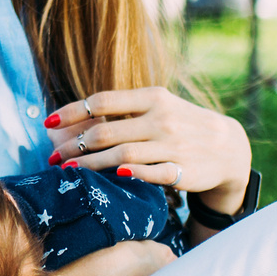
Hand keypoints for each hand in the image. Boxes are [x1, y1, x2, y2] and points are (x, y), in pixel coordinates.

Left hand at [47, 87, 250, 212]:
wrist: (229, 146)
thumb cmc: (181, 124)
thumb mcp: (159, 106)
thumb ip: (123, 110)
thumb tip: (74, 117)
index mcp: (152, 98)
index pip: (103, 101)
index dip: (72, 111)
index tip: (48, 122)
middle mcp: (161, 119)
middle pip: (106, 132)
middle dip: (73, 146)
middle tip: (53, 158)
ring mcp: (172, 146)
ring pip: (122, 156)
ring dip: (91, 166)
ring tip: (69, 172)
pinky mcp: (183, 170)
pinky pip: (151, 174)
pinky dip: (132, 175)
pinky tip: (114, 177)